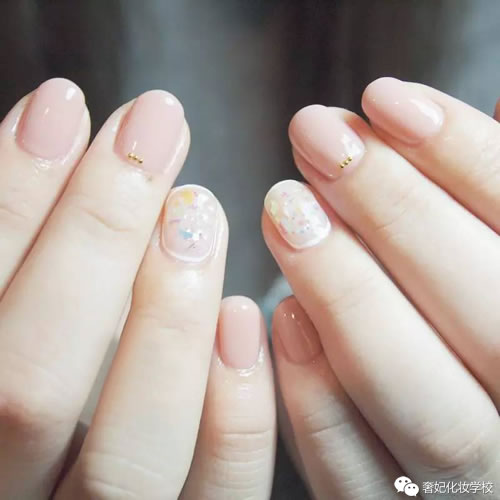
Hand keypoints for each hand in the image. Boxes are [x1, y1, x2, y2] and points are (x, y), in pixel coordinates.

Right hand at [0, 79, 275, 498]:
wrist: (50, 457)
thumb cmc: (26, 373)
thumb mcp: (12, 312)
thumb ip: (21, 258)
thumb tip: (41, 137)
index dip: (7, 199)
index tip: (63, 107)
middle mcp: (7, 488)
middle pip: (29, 387)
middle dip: (93, 235)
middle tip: (152, 127)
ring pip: (130, 454)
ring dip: (168, 318)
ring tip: (198, 209)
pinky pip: (217, 495)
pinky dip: (235, 413)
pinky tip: (246, 314)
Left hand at [263, 78, 499, 498]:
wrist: (461, 410)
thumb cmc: (471, 307)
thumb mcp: (479, 252)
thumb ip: (468, 207)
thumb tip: (409, 121)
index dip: (466, 158)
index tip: (384, 100)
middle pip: (490, 318)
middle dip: (400, 216)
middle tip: (319, 141)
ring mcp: (477, 480)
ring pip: (427, 406)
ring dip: (350, 298)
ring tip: (285, 208)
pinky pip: (357, 474)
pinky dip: (316, 398)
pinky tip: (283, 317)